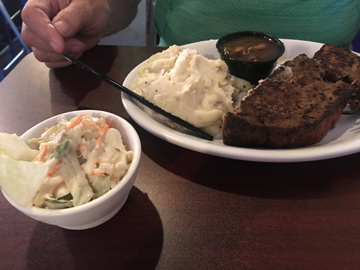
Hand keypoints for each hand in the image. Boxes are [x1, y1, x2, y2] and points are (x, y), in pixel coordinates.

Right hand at [21, 0, 137, 67]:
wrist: (96, 16)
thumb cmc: (90, 5)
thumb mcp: (86, 7)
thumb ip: (72, 18)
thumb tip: (59, 31)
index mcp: (42, 2)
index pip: (31, 16)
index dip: (43, 32)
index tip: (60, 45)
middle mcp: (37, 20)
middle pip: (31, 38)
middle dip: (56, 47)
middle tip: (78, 44)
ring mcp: (42, 36)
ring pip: (40, 53)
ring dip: (62, 56)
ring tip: (79, 45)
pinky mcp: (49, 50)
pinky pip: (50, 62)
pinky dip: (64, 61)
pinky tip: (75, 51)